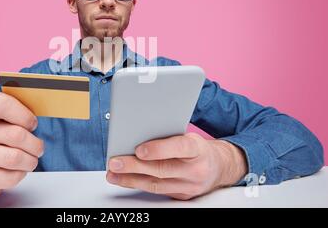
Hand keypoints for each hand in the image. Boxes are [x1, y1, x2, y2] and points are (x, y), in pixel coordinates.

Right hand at [0, 92, 43, 202]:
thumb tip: (39, 118)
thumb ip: (20, 117)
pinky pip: (8, 177)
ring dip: (30, 161)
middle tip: (38, 149)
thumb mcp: (6, 125)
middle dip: (35, 145)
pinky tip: (15, 172)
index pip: (2, 104)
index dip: (24, 115)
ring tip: (30, 161)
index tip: (33, 125)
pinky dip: (19, 175)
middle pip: (15, 134)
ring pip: (14, 158)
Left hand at [106, 132, 246, 199]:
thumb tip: (136, 134)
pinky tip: (125, 179)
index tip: (139, 150)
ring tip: (113, 173)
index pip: (179, 148)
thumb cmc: (197, 148)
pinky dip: (139, 184)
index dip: (159, 149)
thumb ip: (167, 137)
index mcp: (198, 149)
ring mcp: (189, 186)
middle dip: (135, 166)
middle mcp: (195, 169)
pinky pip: (157, 191)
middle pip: (162, 169)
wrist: (219, 167)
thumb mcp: (188, 136)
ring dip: (130, 179)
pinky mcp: (182, 196)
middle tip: (115, 162)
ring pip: (156, 185)